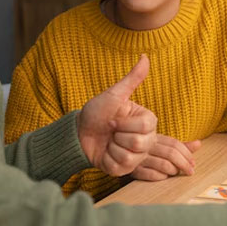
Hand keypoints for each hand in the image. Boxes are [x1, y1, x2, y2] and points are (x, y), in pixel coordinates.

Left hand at [77, 54, 156, 175]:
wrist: (79, 132)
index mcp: (147, 122)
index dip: (124, 122)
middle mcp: (146, 140)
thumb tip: (145, 56)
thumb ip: (133, 78)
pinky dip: (108, 158)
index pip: (145, 126)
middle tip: (110, 130)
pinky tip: (105, 152)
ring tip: (108, 141)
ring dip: (112, 146)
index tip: (114, 119)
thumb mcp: (114, 95)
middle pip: (139, 142)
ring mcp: (137, 156)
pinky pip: (121, 165)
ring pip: (130, 155)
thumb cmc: (97, 113)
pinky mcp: (125, 169)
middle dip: (117, 134)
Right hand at [131, 135, 200, 180]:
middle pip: (171, 153)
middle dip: (184, 164)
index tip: (193, 163)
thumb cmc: (145, 149)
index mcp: (155, 138)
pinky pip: (150, 174)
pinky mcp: (133, 169)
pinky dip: (160, 176)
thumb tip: (199, 143)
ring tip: (175, 172)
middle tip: (190, 172)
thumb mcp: (161, 144)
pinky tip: (163, 176)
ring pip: (162, 164)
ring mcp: (140, 157)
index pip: (174, 144)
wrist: (116, 151)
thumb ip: (180, 146)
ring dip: (173, 170)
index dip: (186, 153)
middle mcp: (148, 146)